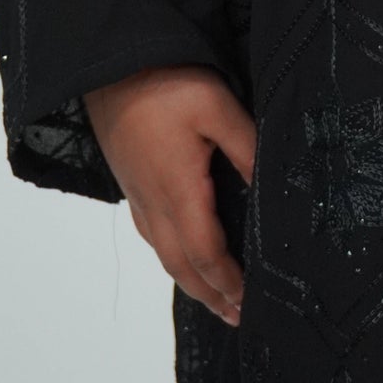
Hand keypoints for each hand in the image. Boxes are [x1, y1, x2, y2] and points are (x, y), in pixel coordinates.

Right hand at [83, 64, 255, 324]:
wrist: (110, 65)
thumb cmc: (165, 83)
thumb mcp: (218, 107)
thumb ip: (247, 148)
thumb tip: (271, 188)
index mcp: (178, 192)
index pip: (208, 254)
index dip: (229, 282)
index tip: (251, 302)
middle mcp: (154, 204)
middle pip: (183, 266)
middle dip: (212, 295)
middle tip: (237, 317)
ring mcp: (138, 195)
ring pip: (164, 254)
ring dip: (191, 281)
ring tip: (215, 297)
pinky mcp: (130, 183)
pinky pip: (151, 235)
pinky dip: (172, 257)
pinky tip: (180, 254)